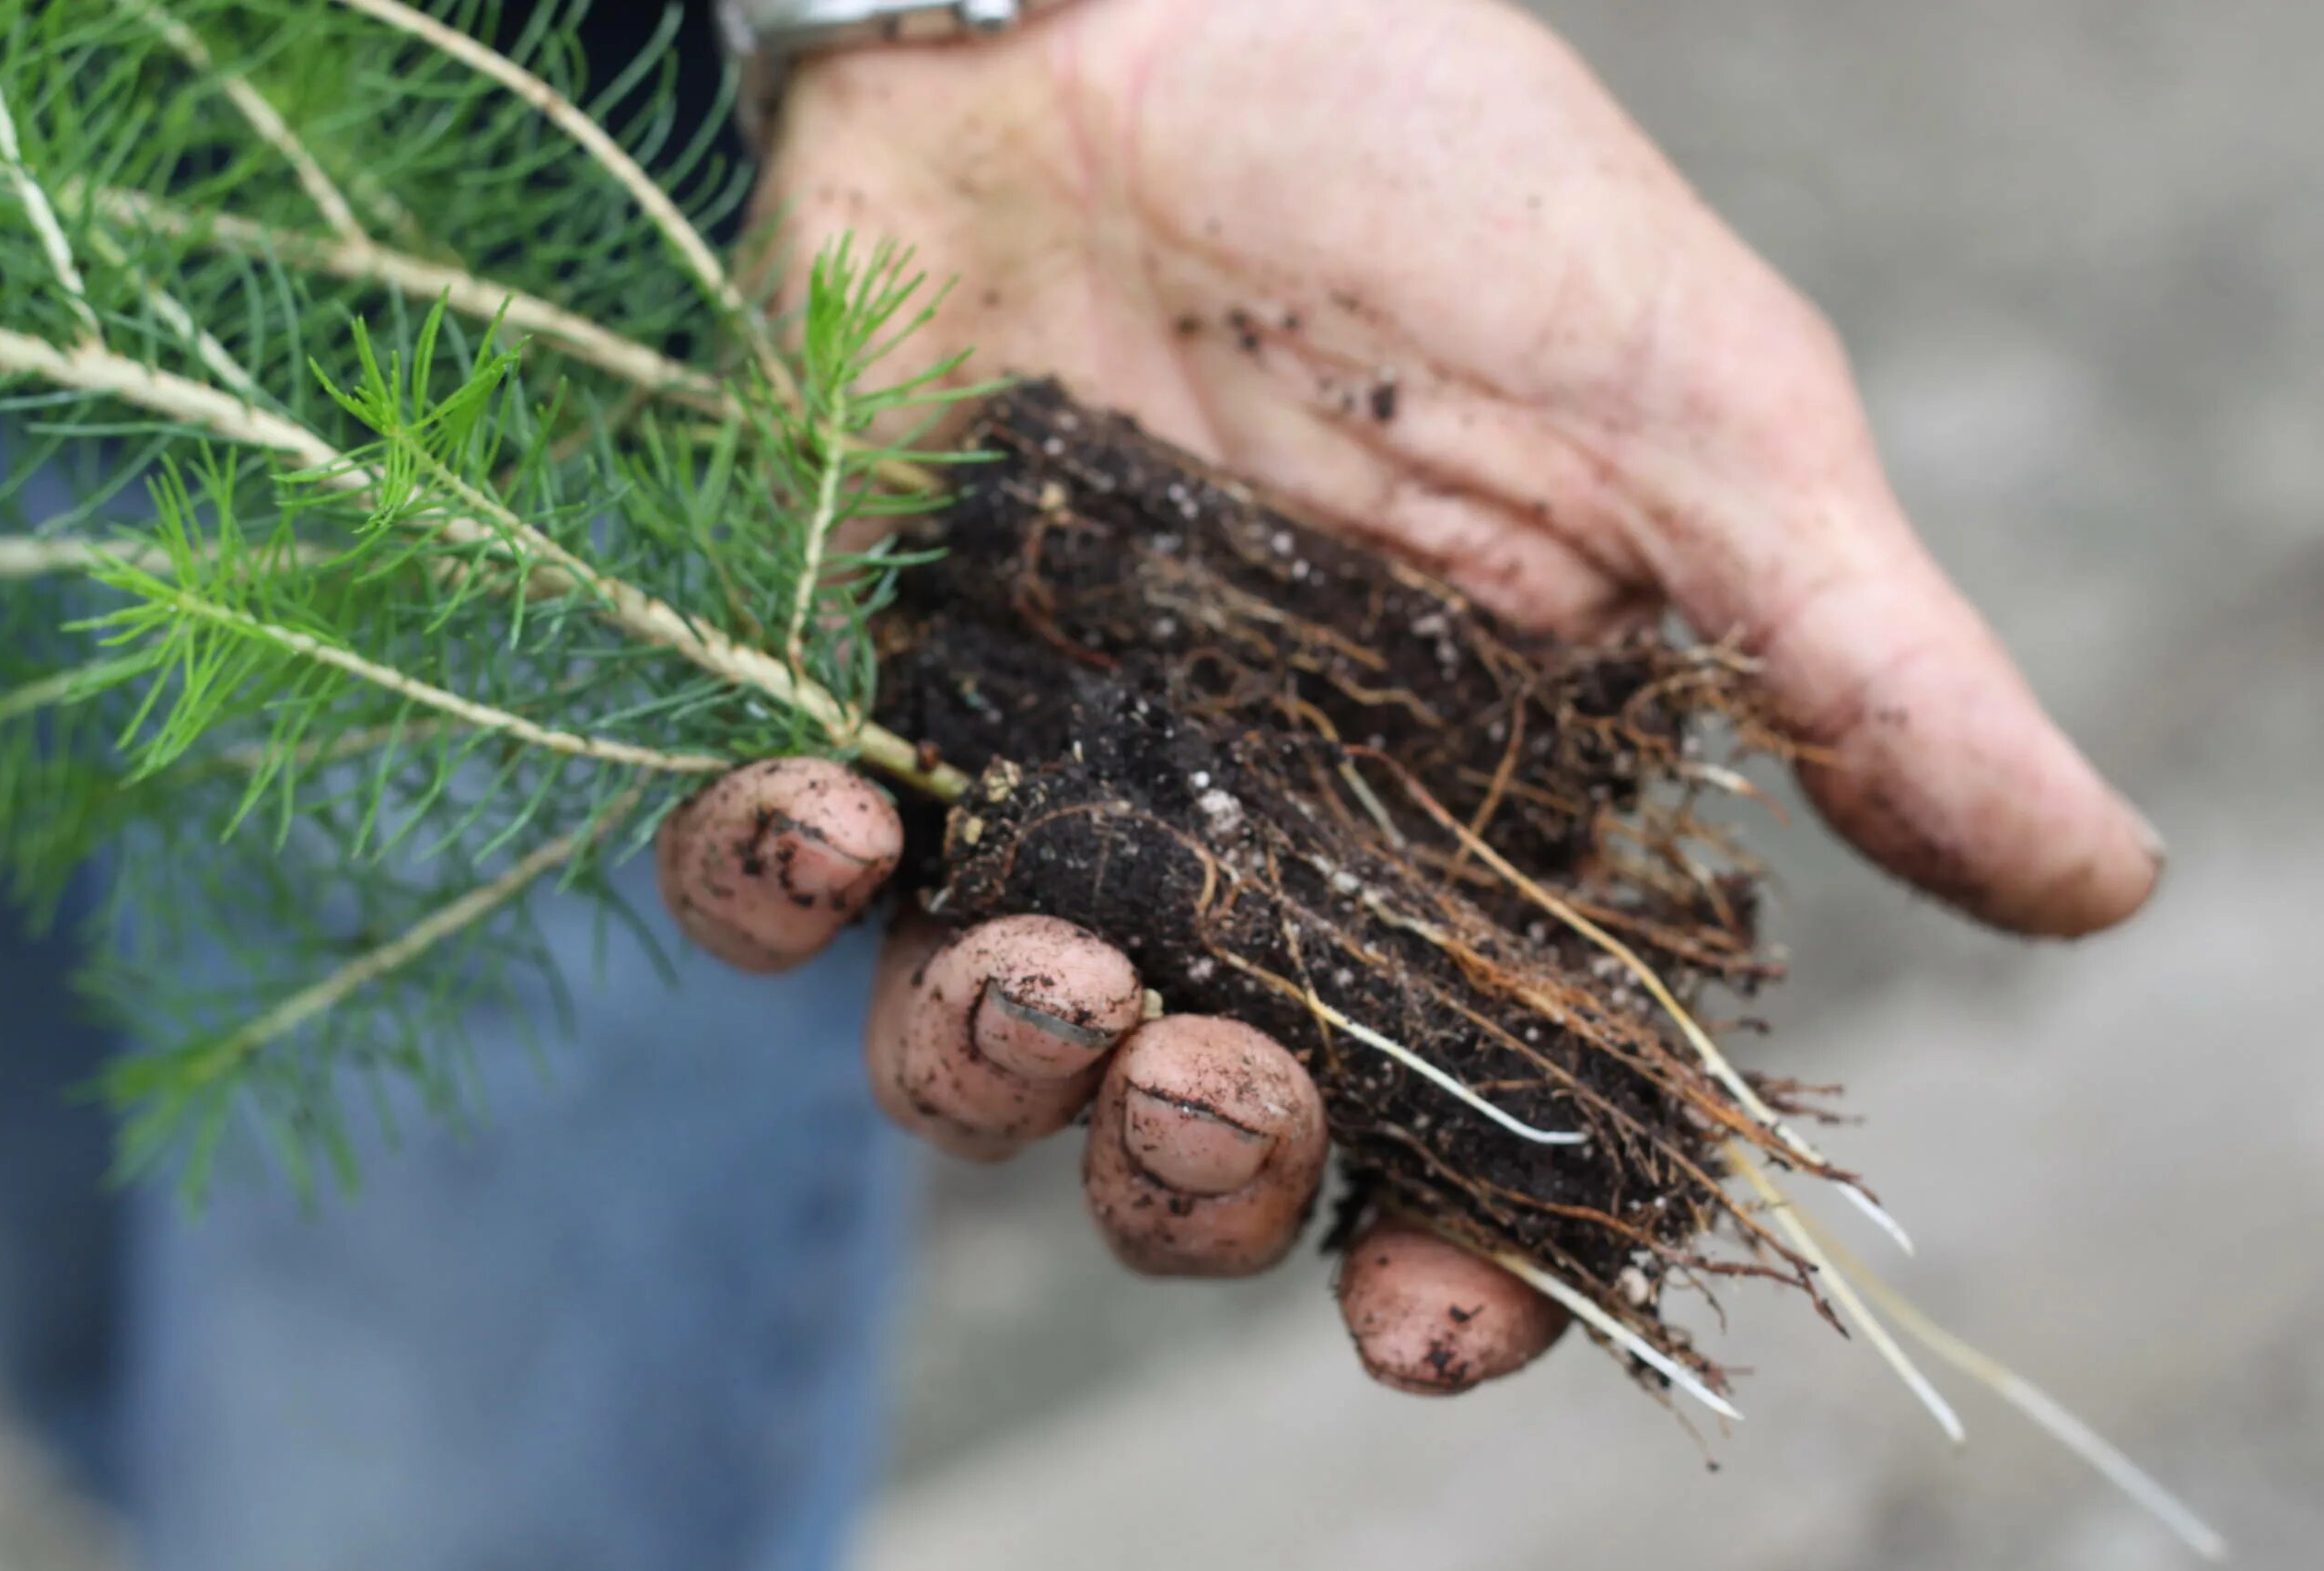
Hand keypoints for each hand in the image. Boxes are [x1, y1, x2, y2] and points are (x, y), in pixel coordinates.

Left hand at [661, 0, 2162, 1393]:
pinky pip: (770, 888)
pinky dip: (774, 896)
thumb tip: (2096, 878)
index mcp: (1462, 825)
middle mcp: (1244, 840)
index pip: (1465, 1122)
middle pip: (1202, 1141)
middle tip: (1216, 1087)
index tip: (1425, 1315)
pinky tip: (827, 821)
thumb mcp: (1691, 422)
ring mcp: (1037, 774)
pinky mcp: (853, 678)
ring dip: (993, 1073)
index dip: (1453, 1262)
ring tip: (1041, 969)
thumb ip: (1854, 669)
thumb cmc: (1430, 186)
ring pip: (979, 1061)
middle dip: (1198, 1178)